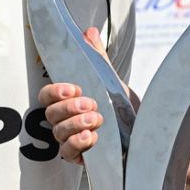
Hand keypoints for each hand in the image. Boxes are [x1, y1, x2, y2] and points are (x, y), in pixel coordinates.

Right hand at [38, 28, 129, 163]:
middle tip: (91, 104)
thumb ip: (97, 57)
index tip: (74, 87)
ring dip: (75, 124)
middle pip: (51, 114)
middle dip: (69, 108)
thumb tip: (89, 32)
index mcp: (67, 101)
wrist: (142, 131)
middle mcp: (65, 121)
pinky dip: (78, 144)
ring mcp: (70, 140)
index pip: (47, 96)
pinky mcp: (80, 157)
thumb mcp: (111, 80)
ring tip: (96, 119)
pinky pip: (69, 153)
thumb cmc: (121, 106)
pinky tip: (92, 137)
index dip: (55, 91)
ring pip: (59, 133)